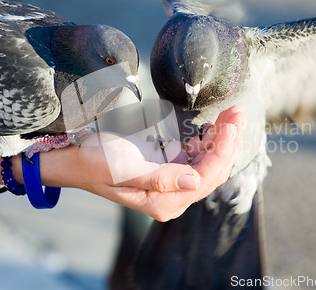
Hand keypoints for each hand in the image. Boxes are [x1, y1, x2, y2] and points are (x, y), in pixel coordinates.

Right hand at [75, 105, 244, 220]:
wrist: (77, 158)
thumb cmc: (96, 162)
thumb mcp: (125, 169)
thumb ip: (160, 178)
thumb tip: (195, 182)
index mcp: (164, 202)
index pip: (205, 177)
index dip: (222, 150)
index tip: (231, 125)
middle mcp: (172, 197)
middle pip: (213, 171)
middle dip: (228, 141)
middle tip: (238, 113)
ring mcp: (172, 184)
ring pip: (209, 163)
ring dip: (222, 139)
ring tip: (231, 115)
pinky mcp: (169, 170)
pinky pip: (198, 158)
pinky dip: (209, 141)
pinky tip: (213, 128)